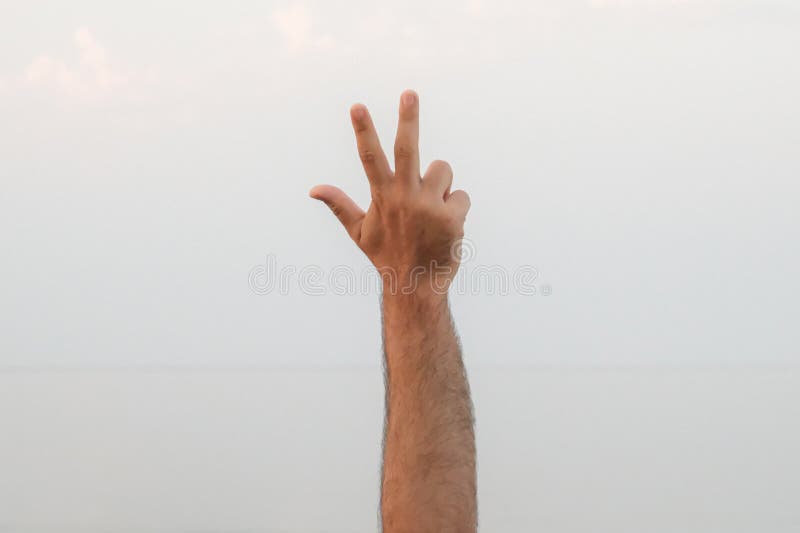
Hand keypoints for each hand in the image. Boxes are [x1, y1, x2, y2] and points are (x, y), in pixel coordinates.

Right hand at [310, 90, 470, 294]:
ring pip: (444, 170)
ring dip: (441, 185)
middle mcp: (404, 197)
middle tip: (410, 93)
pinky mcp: (452, 217)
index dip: (364, 130)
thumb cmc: (387, 256)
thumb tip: (312, 189)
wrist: (416, 287)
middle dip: (408, 119)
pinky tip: (446, 228)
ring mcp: (429, 206)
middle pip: (407, 149)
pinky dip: (457, 209)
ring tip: (432, 211)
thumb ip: (339, 205)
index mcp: (382, 196)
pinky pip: (462, 196)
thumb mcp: (360, 232)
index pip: (370, 157)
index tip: (357, 106)